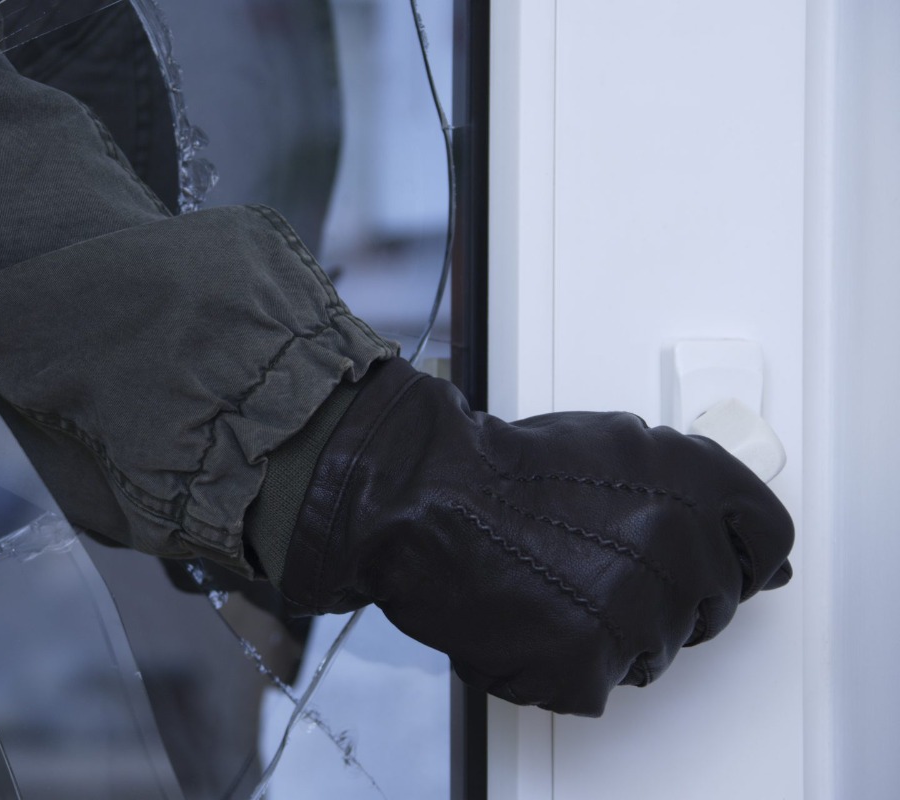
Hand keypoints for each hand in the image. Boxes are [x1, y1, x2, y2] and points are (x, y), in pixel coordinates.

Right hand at [279, 358, 793, 715]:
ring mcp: (637, 616)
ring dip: (610, 632)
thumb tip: (762, 557)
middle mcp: (680, 552)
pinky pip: (597, 684)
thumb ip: (696, 489)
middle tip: (595, 565)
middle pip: (710, 607)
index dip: (737, 558)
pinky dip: (563, 664)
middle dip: (660, 594)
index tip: (712, 565)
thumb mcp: (616, 444)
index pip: (767, 544)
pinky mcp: (588, 669)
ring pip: (652, 652)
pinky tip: (532, 618)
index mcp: (697, 488)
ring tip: (553, 585)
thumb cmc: (505, 469)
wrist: (426, 498)